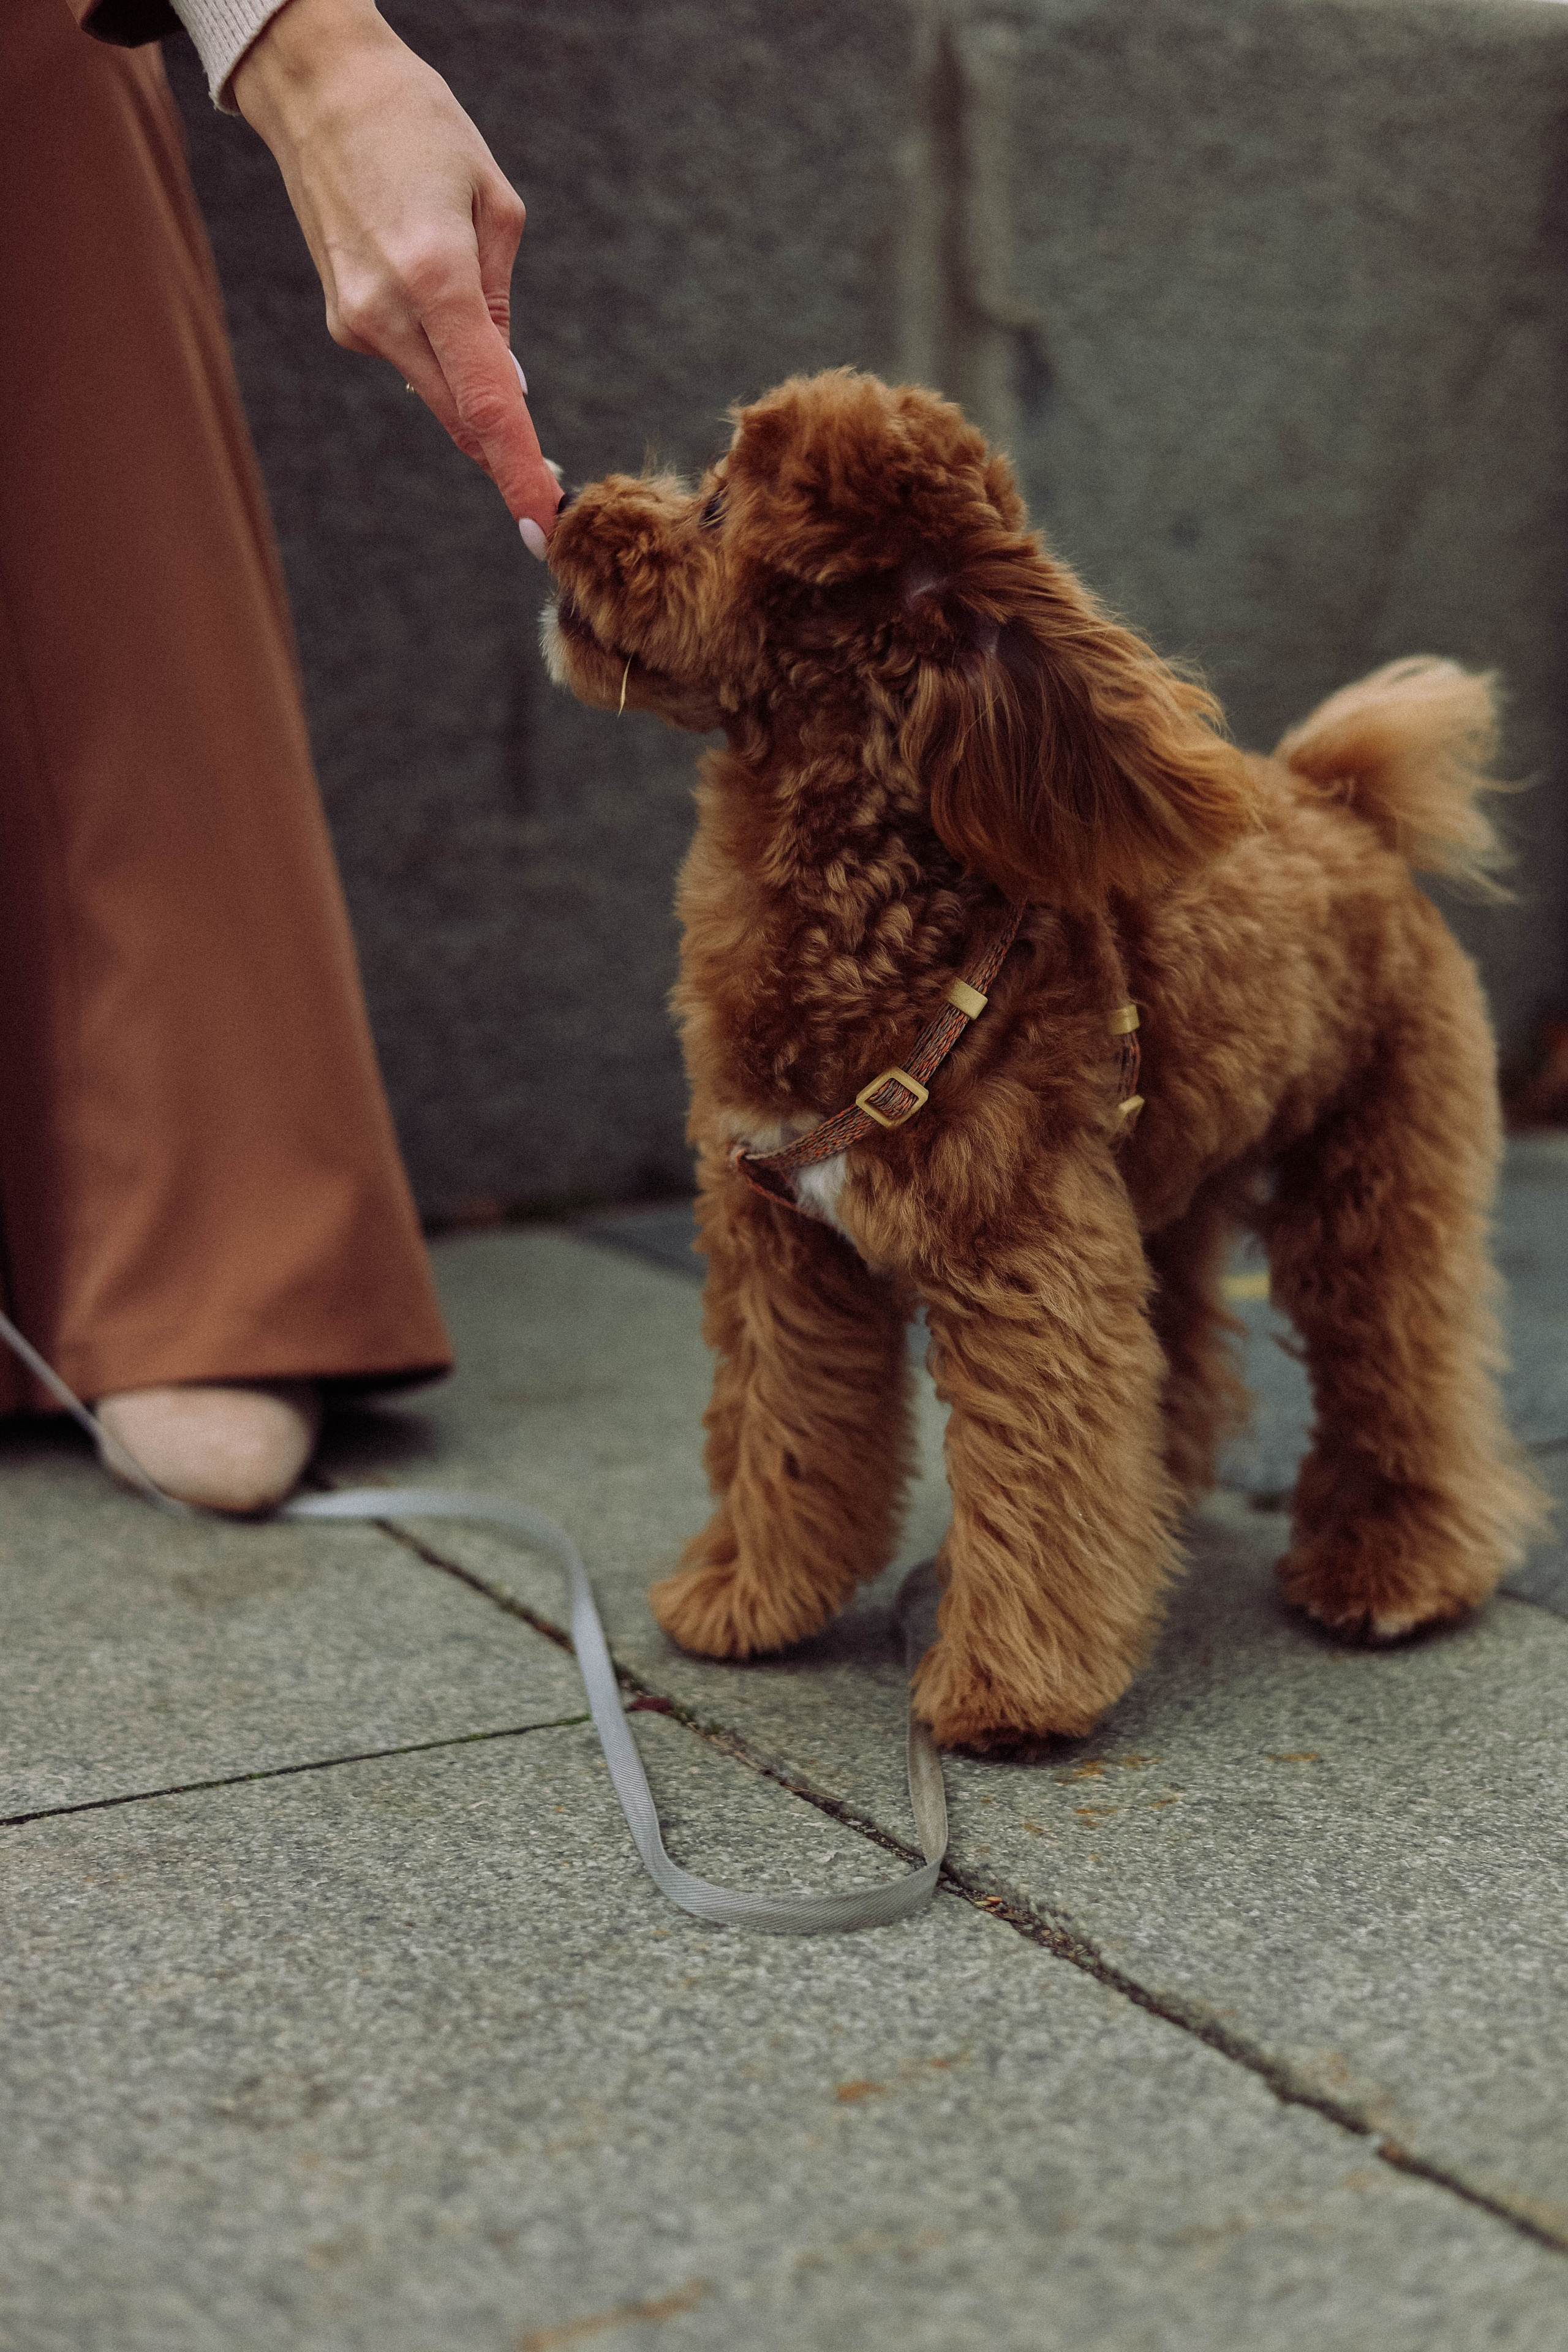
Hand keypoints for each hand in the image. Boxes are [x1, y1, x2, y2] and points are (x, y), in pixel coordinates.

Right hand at [232, 0, 560, 548]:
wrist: (318, 88)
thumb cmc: (417, 124)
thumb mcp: (492, 200)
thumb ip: (502, 302)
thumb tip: (508, 387)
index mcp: (436, 276)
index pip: (488, 401)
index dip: (519, 468)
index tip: (542, 522)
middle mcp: (388, 311)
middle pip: (463, 415)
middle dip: (506, 452)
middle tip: (546, 489)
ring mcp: (357, 323)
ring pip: (437, 394)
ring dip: (473, 394)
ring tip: (478, 321)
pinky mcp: (343, 322)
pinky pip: (411, 361)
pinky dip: (440, 356)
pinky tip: (437, 300)